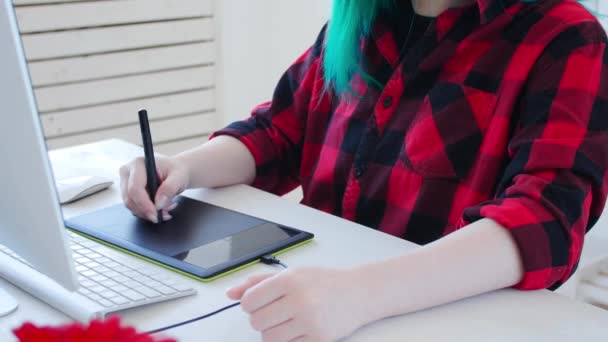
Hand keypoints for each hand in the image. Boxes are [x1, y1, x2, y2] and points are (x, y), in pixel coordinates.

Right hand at [119, 156, 189, 222]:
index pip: (135, 188)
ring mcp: (126, 183)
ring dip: (148, 212)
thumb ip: (169, 188)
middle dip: (147, 211)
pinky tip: (160, 207)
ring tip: (166, 208)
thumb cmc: (177, 170)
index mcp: (138, 164)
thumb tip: (158, 204)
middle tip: (164, 214)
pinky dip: (147, 212)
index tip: (155, 214)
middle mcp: (128, 172)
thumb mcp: (179, 177)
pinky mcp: (129, 192)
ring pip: (131, 206)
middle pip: (130, 199)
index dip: (144, 204)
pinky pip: (134, 207)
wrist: (176, 172)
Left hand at [226, 267, 365, 341]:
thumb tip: (230, 294)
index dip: (250, 303)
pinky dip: (287, 340)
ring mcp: (310, 323)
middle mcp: (300, 301)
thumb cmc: (323, 282)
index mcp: (290, 280)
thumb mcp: (292, 273)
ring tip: (286, 320)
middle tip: (275, 311)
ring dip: (272, 332)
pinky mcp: (318, 340)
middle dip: (261, 318)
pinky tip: (298, 329)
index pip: (249, 300)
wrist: (359, 293)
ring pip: (268, 338)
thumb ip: (258, 282)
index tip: (259, 301)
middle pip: (256, 322)